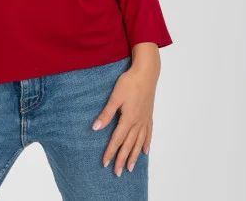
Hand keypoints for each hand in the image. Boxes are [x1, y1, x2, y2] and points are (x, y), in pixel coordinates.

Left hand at [91, 58, 159, 176]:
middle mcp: (138, 122)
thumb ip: (106, 114)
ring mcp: (145, 119)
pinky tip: (145, 150)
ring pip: (139, 142)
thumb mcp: (115, 97)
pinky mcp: (149, 115)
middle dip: (122, 159)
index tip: (105, 164)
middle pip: (129, 144)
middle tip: (117, 173)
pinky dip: (147, 143)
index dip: (111, 152)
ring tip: (130, 168)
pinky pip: (149, 133)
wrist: (146, 72)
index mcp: (128, 119)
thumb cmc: (129, 82)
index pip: (117, 140)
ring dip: (134, 155)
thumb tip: (95, 128)